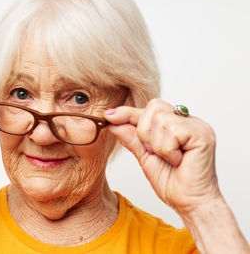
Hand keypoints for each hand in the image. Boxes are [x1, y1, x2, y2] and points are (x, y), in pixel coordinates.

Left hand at [104, 98, 220, 213]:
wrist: (190, 204)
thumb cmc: (172, 183)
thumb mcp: (144, 157)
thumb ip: (131, 137)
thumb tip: (112, 122)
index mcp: (177, 124)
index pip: (149, 109)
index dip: (128, 112)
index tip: (108, 115)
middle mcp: (189, 121)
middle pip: (154, 107)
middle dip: (145, 132)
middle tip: (153, 152)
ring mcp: (198, 126)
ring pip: (161, 120)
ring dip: (157, 145)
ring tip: (169, 159)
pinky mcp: (203, 134)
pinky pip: (172, 132)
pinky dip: (167, 150)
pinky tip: (178, 161)